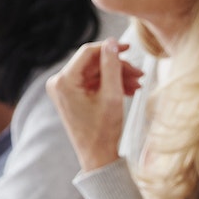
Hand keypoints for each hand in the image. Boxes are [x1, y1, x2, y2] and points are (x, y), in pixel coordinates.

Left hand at [47, 41, 143, 171]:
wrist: (97, 156)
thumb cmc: (103, 130)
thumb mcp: (112, 95)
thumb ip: (112, 66)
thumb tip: (113, 43)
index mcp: (64, 81)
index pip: (88, 53)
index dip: (110, 49)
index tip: (130, 48)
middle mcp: (59, 83)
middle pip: (93, 64)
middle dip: (117, 67)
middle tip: (140, 75)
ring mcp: (64, 90)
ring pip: (95, 74)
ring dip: (116, 77)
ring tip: (137, 85)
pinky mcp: (71, 97)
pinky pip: (92, 84)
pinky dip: (109, 85)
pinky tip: (128, 91)